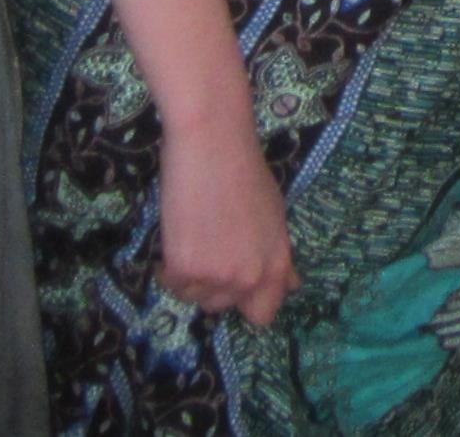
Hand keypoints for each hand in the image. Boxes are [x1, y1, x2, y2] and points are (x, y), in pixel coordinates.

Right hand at [155, 123, 299, 324]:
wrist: (213, 145)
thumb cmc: (245, 172)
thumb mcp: (275, 216)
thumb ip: (278, 256)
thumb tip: (291, 286)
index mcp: (276, 265)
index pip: (264, 314)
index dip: (248, 300)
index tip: (236, 281)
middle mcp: (250, 278)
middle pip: (223, 306)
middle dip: (215, 286)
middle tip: (209, 248)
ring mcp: (217, 277)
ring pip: (195, 297)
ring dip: (191, 276)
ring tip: (194, 236)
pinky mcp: (184, 269)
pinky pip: (171, 283)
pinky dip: (168, 266)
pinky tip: (176, 235)